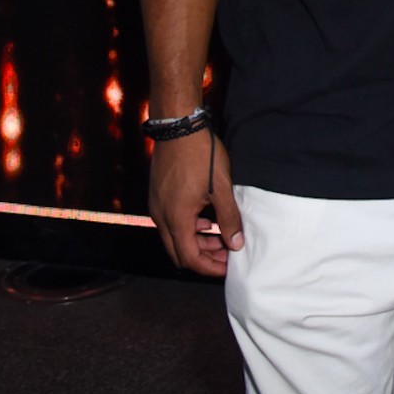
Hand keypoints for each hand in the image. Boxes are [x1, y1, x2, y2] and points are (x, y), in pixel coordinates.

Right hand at [149, 130, 242, 276]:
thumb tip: (236, 244)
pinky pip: (171, 222)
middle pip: (179, 252)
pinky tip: (207, 220)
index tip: (228, 267)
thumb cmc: (200, 154)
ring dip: (197, 242)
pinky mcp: (158, 196)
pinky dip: (189, 228)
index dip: (209, 268)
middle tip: (227, 254)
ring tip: (222, 237)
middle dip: (204, 258)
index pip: (190, 258)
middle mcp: (161, 216)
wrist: (178, 126)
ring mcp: (156, 206)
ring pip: (174, 238)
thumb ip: (229, 218)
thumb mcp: (221, 187)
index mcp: (176, 219)